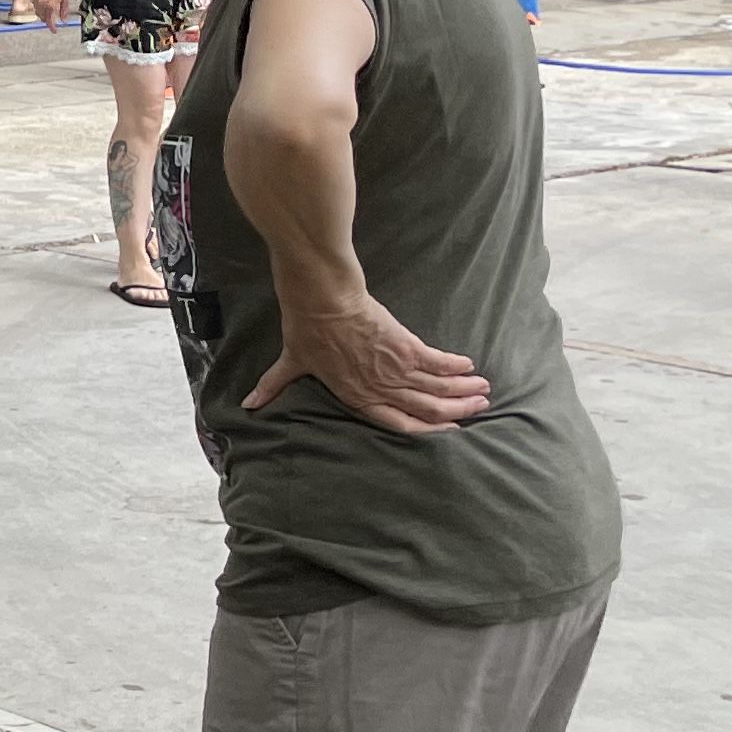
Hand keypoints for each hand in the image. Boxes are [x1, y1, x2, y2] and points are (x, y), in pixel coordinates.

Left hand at [244, 292, 489, 434]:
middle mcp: (380, 388)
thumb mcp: (290, 362)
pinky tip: (470, 367)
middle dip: (455, 412)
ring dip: (463, 391)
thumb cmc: (305, 329)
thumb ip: (274, 385)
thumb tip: (249, 404)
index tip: (445, 433)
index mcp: (356, 396)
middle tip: (477, 409)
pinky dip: (455, 367)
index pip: (397, 424)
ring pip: (438, 389)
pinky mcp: (405, 346)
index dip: (425, 431)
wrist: (322, 298)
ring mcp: (394, 369)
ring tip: (482, 392)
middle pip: (427, 409)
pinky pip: (437, 362)